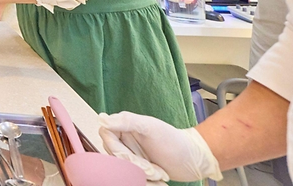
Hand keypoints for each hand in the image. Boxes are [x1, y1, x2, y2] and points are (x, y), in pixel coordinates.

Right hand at [98, 112, 222, 181]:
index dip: (122, 154)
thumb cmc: (176, 142)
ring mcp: (130, 155)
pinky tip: (160, 179)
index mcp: (123, 126)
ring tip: (161, 174)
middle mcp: (123, 140)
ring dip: (144, 178)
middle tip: (155, 170)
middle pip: (116, 159)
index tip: (137, 160)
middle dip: (137, 168)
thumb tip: (102, 118)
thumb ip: (126, 121)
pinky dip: (147, 183)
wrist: (195, 160)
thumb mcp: (151, 127)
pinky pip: (133, 178)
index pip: (108, 141)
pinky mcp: (137, 168)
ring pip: (124, 171)